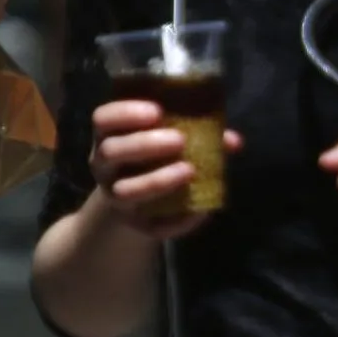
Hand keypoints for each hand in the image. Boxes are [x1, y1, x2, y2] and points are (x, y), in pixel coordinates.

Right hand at [89, 99, 238, 239]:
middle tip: (179, 140)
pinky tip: (199, 210)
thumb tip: (233, 141)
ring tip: (188, 170)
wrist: (137, 202)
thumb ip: (200, 134)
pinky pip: (152, 225)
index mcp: (110, 135)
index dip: (125, 112)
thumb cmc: (156, 156)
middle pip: (111, 152)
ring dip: (157, 181)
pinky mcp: (134, 224)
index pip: (103, 118)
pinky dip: (177, 220)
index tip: (157, 110)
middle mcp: (104, 165)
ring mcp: (114, 196)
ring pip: (125, 191)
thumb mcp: (172, 138)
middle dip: (144, 144)